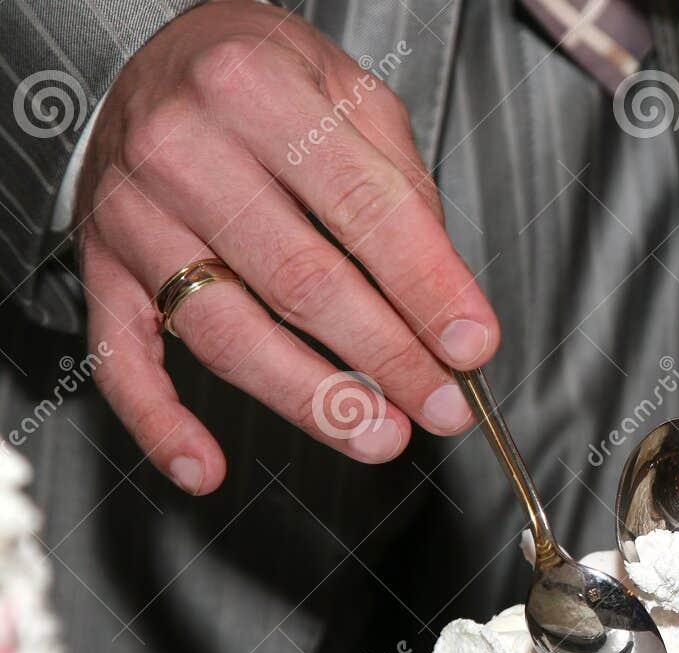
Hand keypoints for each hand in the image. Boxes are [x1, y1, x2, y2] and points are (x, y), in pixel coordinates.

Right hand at [76, 0, 499, 492]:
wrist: (158, 54)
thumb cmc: (263, 80)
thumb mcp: (351, 98)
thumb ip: (403, 194)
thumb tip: (450, 307)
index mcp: (256, 90)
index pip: (363, 208)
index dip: (427, 287)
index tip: (472, 344)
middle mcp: (181, 148)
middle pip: (301, 280)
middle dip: (387, 357)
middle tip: (441, 405)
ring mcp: (132, 215)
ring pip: (227, 331)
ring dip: (310, 400)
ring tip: (377, 434)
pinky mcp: (101, 269)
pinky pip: (123, 360)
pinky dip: (160, 424)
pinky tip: (205, 467)